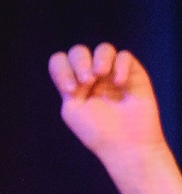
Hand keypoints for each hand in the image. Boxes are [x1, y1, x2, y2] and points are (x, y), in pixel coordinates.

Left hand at [51, 45, 167, 161]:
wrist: (126, 144)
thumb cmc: (98, 132)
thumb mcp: (72, 109)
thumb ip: (69, 84)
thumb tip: (82, 67)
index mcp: (73, 84)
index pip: (60, 62)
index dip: (62, 70)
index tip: (70, 91)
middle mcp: (92, 76)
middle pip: (79, 51)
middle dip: (80, 63)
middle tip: (86, 82)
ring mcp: (113, 74)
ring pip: (103, 49)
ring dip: (99, 59)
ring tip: (100, 75)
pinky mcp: (134, 73)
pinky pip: (125, 56)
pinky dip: (120, 65)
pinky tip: (119, 83)